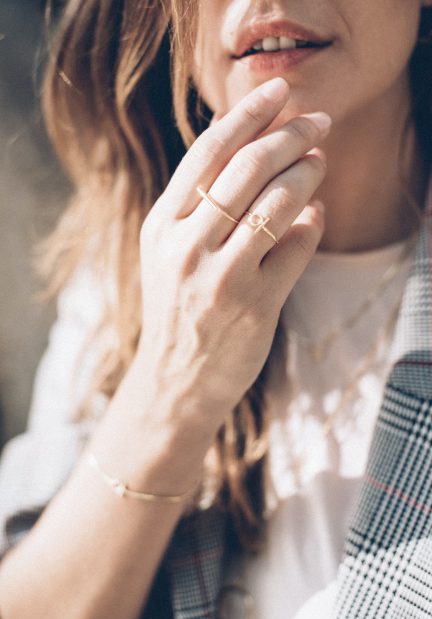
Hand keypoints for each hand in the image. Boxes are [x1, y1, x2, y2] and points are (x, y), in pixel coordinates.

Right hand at [136, 78, 329, 434]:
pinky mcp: (256, 304)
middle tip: (318, 121)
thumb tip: (250, 150)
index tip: (279, 90)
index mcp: (162, 226)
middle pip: (249, 167)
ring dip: (309, 172)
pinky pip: (298, 246)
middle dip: (292, 134)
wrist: (174, 381)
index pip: (208, 152)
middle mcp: (188, 247)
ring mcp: (223, 277)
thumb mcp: (167, 252)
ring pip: (279, 201)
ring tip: (319, 161)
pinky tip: (314, 215)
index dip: (248, 113)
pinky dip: (313, 223)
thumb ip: (197, 204)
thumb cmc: (177, 310)